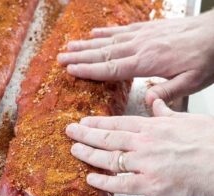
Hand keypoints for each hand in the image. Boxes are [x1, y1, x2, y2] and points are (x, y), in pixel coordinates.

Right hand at [58, 10, 213, 104]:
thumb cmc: (206, 59)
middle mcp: (140, 47)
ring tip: (69, 46)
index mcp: (147, 62)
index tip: (70, 70)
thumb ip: (166, 92)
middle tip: (60, 58)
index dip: (88, 69)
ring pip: (108, 41)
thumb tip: (145, 101)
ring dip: (86, 44)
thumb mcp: (191, 83)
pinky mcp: (147, 30)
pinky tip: (94, 33)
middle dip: (79, 56)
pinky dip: (105, 32)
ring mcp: (142, 36)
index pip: (110, 68)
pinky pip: (121, 30)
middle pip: (103, 53)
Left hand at [66, 99, 213, 195]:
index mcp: (154, 126)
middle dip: (85, 134)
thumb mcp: (188, 119)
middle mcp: (145, 142)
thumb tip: (154, 101)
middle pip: (108, 137)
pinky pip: (121, 184)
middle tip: (69, 132)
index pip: (118, 122)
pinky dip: (104, 182)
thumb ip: (165, 111)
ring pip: (110, 158)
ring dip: (89, 154)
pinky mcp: (152, 185)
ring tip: (74, 150)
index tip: (84, 122)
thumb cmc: (212, 141)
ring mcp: (146, 164)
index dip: (98, 123)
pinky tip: (91, 179)